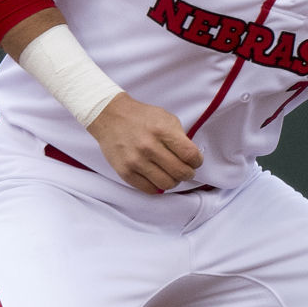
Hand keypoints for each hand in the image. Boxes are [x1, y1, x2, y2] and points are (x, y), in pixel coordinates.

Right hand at [87, 93, 203, 193]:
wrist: (110, 117)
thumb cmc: (141, 117)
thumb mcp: (166, 118)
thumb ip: (180, 137)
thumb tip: (191, 157)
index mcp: (162, 131)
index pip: (190, 155)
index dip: (197, 161)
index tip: (195, 161)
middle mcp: (149, 147)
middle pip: (180, 172)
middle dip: (188, 174)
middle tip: (186, 171)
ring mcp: (136, 161)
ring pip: (166, 184)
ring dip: (174, 182)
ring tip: (172, 175)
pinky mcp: (125, 172)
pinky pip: (149, 189)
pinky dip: (157, 186)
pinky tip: (158, 178)